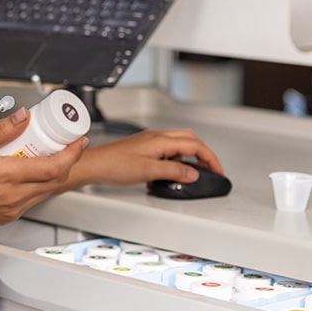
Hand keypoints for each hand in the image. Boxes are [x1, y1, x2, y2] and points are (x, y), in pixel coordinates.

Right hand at [0, 107, 86, 235]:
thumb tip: (22, 117)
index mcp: (6, 176)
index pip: (54, 167)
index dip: (72, 153)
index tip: (78, 140)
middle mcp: (14, 196)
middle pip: (57, 179)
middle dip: (69, 160)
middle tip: (68, 144)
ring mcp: (13, 209)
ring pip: (47, 190)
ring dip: (55, 172)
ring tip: (48, 154)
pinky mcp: (9, 216)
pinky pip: (34, 199)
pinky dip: (40, 184)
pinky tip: (29, 171)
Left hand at [67, 128, 224, 187]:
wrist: (95, 164)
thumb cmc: (114, 164)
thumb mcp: (149, 171)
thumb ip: (174, 172)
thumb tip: (193, 173)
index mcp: (161, 140)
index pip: (195, 144)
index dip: (210, 157)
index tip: (216, 170)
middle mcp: (157, 136)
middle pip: (190, 139)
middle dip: (204, 153)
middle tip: (211, 169)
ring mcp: (150, 141)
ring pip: (179, 143)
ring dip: (191, 155)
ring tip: (194, 172)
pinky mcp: (144, 147)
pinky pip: (168, 149)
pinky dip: (177, 158)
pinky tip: (173, 171)